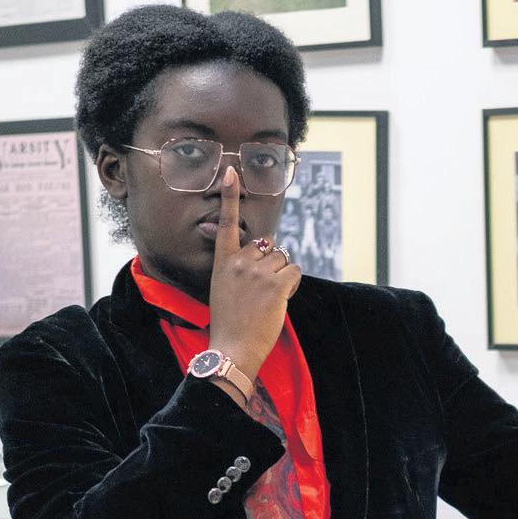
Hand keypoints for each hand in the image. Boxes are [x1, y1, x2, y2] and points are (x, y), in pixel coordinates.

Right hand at [208, 165, 301, 379]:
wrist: (232, 347)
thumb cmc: (231, 323)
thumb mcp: (224, 288)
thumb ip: (239, 268)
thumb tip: (265, 253)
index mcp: (222, 262)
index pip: (227, 223)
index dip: (231, 196)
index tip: (232, 171)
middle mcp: (239, 262)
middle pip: (269, 246)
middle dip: (272, 264)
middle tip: (263, 290)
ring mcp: (257, 272)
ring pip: (284, 260)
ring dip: (284, 276)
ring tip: (270, 298)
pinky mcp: (275, 284)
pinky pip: (295, 271)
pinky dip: (293, 285)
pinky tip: (281, 299)